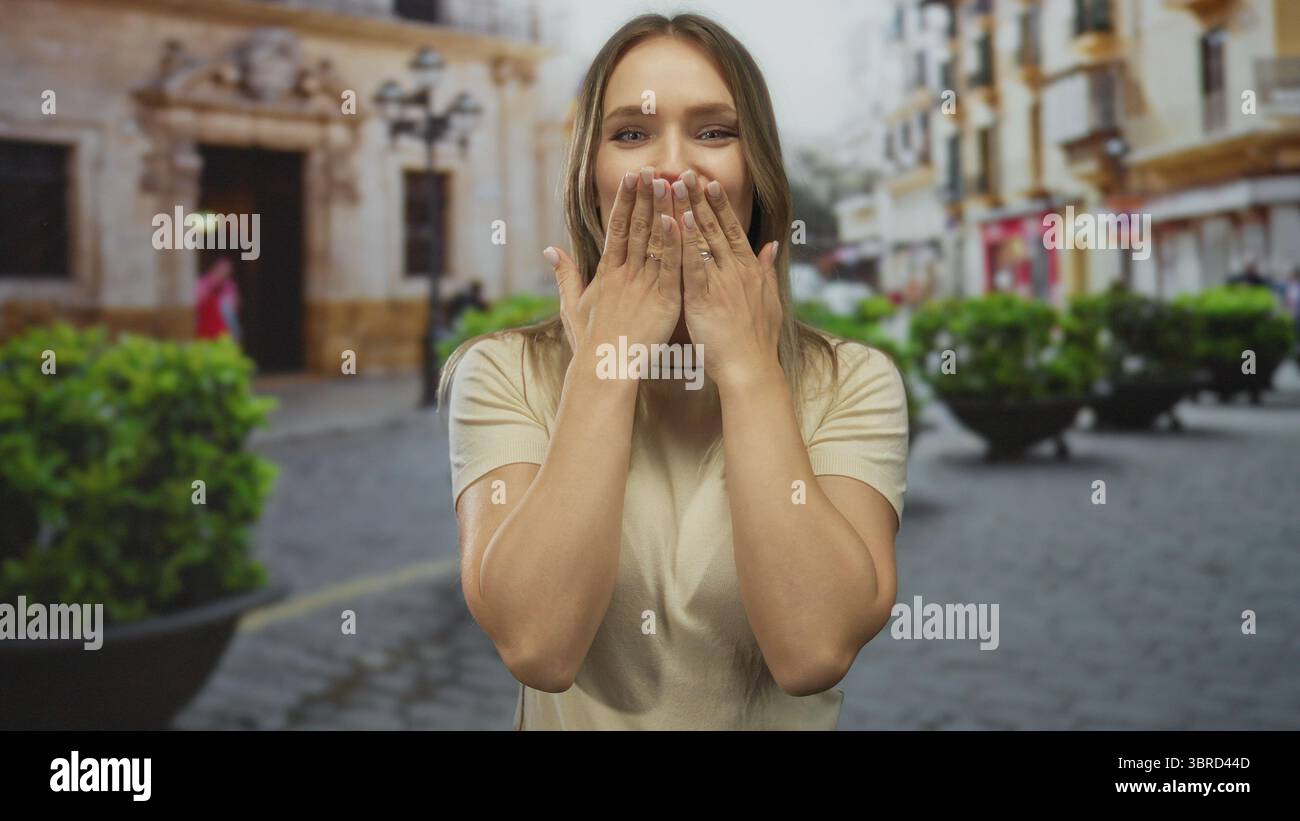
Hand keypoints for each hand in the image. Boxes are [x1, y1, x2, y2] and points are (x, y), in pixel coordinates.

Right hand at [544, 167, 681, 377]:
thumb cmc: (590, 344)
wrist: (603, 370)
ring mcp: (643, 286)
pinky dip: (676, 244)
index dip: (625, 201)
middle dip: (643, 196)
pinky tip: (681, 221)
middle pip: (636, 227)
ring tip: (668, 182)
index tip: (631, 176)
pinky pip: (671, 267)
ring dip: (662, 210)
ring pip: (654, 241)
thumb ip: (565, 275)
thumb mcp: (572, 306)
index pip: (617, 228)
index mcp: (607, 272)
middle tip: (651, 167)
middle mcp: (624, 273)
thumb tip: (550, 251)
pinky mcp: (662, 301)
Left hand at [673, 169, 782, 391]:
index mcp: (749, 271)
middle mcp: (736, 270)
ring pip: (703, 239)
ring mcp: (721, 282)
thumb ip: (767, 272)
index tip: (711, 183)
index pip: (733, 230)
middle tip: (687, 172)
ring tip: (676, 184)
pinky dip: (685, 241)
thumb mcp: (770, 302)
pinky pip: (693, 264)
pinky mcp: (704, 297)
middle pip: (716, 227)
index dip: (721, 206)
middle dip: (701, 198)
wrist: (751, 369)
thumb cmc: (755, 342)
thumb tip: (771, 247)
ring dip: (689, 208)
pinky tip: (678, 219)